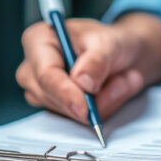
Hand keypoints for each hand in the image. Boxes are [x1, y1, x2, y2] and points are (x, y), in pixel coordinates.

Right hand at [16, 12, 160, 122]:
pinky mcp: (58, 107)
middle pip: (51, 97)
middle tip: (125, 81)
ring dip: (103, 101)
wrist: (125, 55)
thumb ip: (97, 61)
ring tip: (123, 79)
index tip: (85, 109)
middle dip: (89, 98)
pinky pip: (80, 119)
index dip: (65, 94)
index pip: (45, 75)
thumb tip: (82, 83)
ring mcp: (44, 90)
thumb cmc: (111, 43)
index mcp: (39, 40)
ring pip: (68, 112)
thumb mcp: (110, 43)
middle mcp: (34, 68)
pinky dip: (104, 108)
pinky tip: (115, 90)